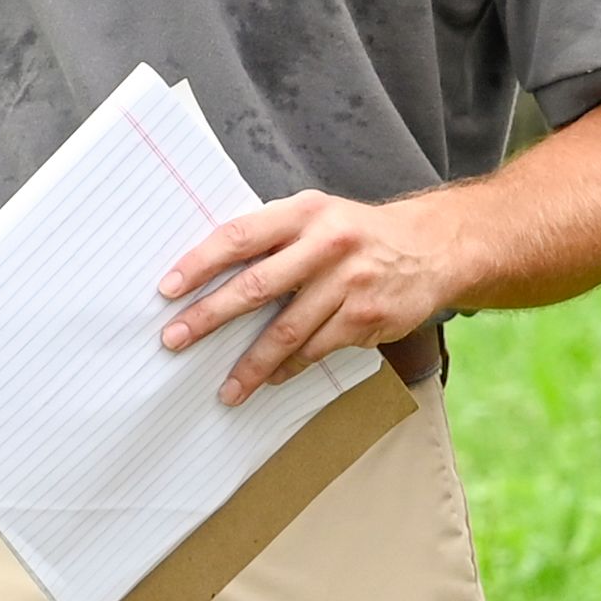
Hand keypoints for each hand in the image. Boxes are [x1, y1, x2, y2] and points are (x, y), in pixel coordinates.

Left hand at [160, 190, 458, 399]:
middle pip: (255, 287)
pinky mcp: (365, 318)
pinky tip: (271, 379)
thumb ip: (271, 235)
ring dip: (250, 364)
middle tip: (175, 339)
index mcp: (304, 212)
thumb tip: (208, 269)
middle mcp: (326, 245)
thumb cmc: (357, 234)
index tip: (167, 289)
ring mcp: (347, 283)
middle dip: (208, 317)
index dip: (200, 263)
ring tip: (226, 388)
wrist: (433, 248)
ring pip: (286, 331)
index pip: (239, 236)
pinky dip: (289, 368)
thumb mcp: (316, 215)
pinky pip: (316, 350)